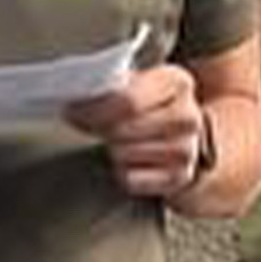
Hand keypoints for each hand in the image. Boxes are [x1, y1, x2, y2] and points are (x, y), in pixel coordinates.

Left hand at [66, 64, 204, 198]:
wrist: (186, 137)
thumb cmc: (152, 106)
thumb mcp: (139, 82)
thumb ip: (114, 83)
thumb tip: (77, 91)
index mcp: (176, 83)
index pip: (128, 100)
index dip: (94, 109)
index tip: (72, 110)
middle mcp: (187, 116)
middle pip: (123, 129)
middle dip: (99, 128)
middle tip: (90, 125)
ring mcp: (186, 150)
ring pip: (124, 155)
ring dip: (111, 149)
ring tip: (114, 141)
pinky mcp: (180, 179)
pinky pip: (132, 180)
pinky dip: (122, 172)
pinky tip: (126, 161)